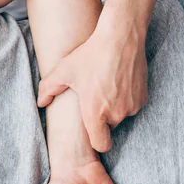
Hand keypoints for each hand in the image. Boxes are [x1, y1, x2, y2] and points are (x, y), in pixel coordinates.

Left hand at [37, 25, 147, 151]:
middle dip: (101, 118)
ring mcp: (132, 106)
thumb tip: (40, 103)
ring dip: (113, 108)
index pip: (101, 145)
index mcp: (95, 113)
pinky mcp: (143, 97)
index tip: (91, 132)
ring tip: (104, 88)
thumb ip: (48, 89)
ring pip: (121, 116)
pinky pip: (132, 106)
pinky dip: (125, 100)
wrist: (121, 38)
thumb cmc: (90, 55)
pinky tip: (116, 83)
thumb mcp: (63, 71)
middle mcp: (117, 113)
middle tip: (92, 99)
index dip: (95, 142)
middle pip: (108, 128)